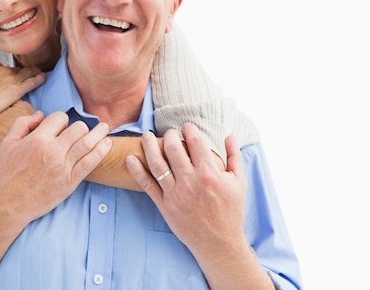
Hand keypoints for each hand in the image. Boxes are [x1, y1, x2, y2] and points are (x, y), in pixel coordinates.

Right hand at [0, 60, 45, 122]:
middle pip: (15, 70)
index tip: (7, 76)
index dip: (5, 72)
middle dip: (20, 72)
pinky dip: (39, 78)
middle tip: (27, 74)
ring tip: (39, 72)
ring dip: (33, 71)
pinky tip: (44, 77)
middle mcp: (2, 70)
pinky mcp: (17, 89)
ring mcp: (10, 78)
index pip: (1, 66)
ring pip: (26, 72)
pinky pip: (32, 81)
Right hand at [0, 111, 112, 221]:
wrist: (8, 204)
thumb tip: (41, 114)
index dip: (61, 120)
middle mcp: (53, 151)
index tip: (60, 127)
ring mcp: (63, 167)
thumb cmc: (6, 174)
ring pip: (87, 143)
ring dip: (99, 133)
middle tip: (82, 130)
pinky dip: (101, 151)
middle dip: (80, 126)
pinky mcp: (70, 181)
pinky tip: (107, 144)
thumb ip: (23, 124)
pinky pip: (90, 162)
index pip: (60, 118)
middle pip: (78, 128)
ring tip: (105, 128)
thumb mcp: (7, 143)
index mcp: (38, 139)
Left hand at [126, 125, 246, 251]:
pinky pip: (147, 185)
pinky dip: (136, 171)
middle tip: (169, 132)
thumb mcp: (239, 183)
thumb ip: (234, 157)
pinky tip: (130, 159)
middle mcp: (190, 182)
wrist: (219, 242)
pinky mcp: (165, 205)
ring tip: (145, 135)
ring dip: (148, 146)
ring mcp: (175, 194)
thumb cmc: (231, 211)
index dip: (189, 130)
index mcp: (210, 174)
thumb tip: (229, 136)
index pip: (195, 142)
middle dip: (169, 135)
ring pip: (157, 164)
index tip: (187, 127)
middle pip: (173, 149)